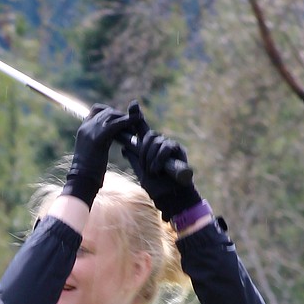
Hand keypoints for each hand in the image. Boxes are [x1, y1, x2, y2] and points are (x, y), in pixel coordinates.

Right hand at [62, 104, 130, 206]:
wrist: (82, 180)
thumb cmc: (89, 172)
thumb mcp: (94, 151)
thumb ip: (101, 140)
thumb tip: (112, 137)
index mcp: (84, 129)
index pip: (97, 110)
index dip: (111, 112)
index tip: (122, 120)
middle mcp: (86, 127)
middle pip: (107, 112)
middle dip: (122, 116)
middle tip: (134, 123)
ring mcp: (90, 131)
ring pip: (112, 116)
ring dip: (126, 119)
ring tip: (137, 123)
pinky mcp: (98, 138)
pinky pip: (115, 124)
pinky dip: (127, 121)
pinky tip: (137, 121)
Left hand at [121, 102, 202, 220]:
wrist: (171, 199)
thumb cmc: (157, 188)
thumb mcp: (141, 172)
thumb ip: (134, 158)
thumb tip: (124, 146)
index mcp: (149, 148)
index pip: (142, 129)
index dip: (137, 116)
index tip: (132, 104)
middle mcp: (160, 144)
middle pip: (149, 135)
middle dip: (144, 150)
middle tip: (145, 166)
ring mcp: (170, 146)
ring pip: (157, 141)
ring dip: (151, 157)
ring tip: (152, 171)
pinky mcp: (179, 150)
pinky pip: (167, 146)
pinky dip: (160, 158)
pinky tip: (157, 169)